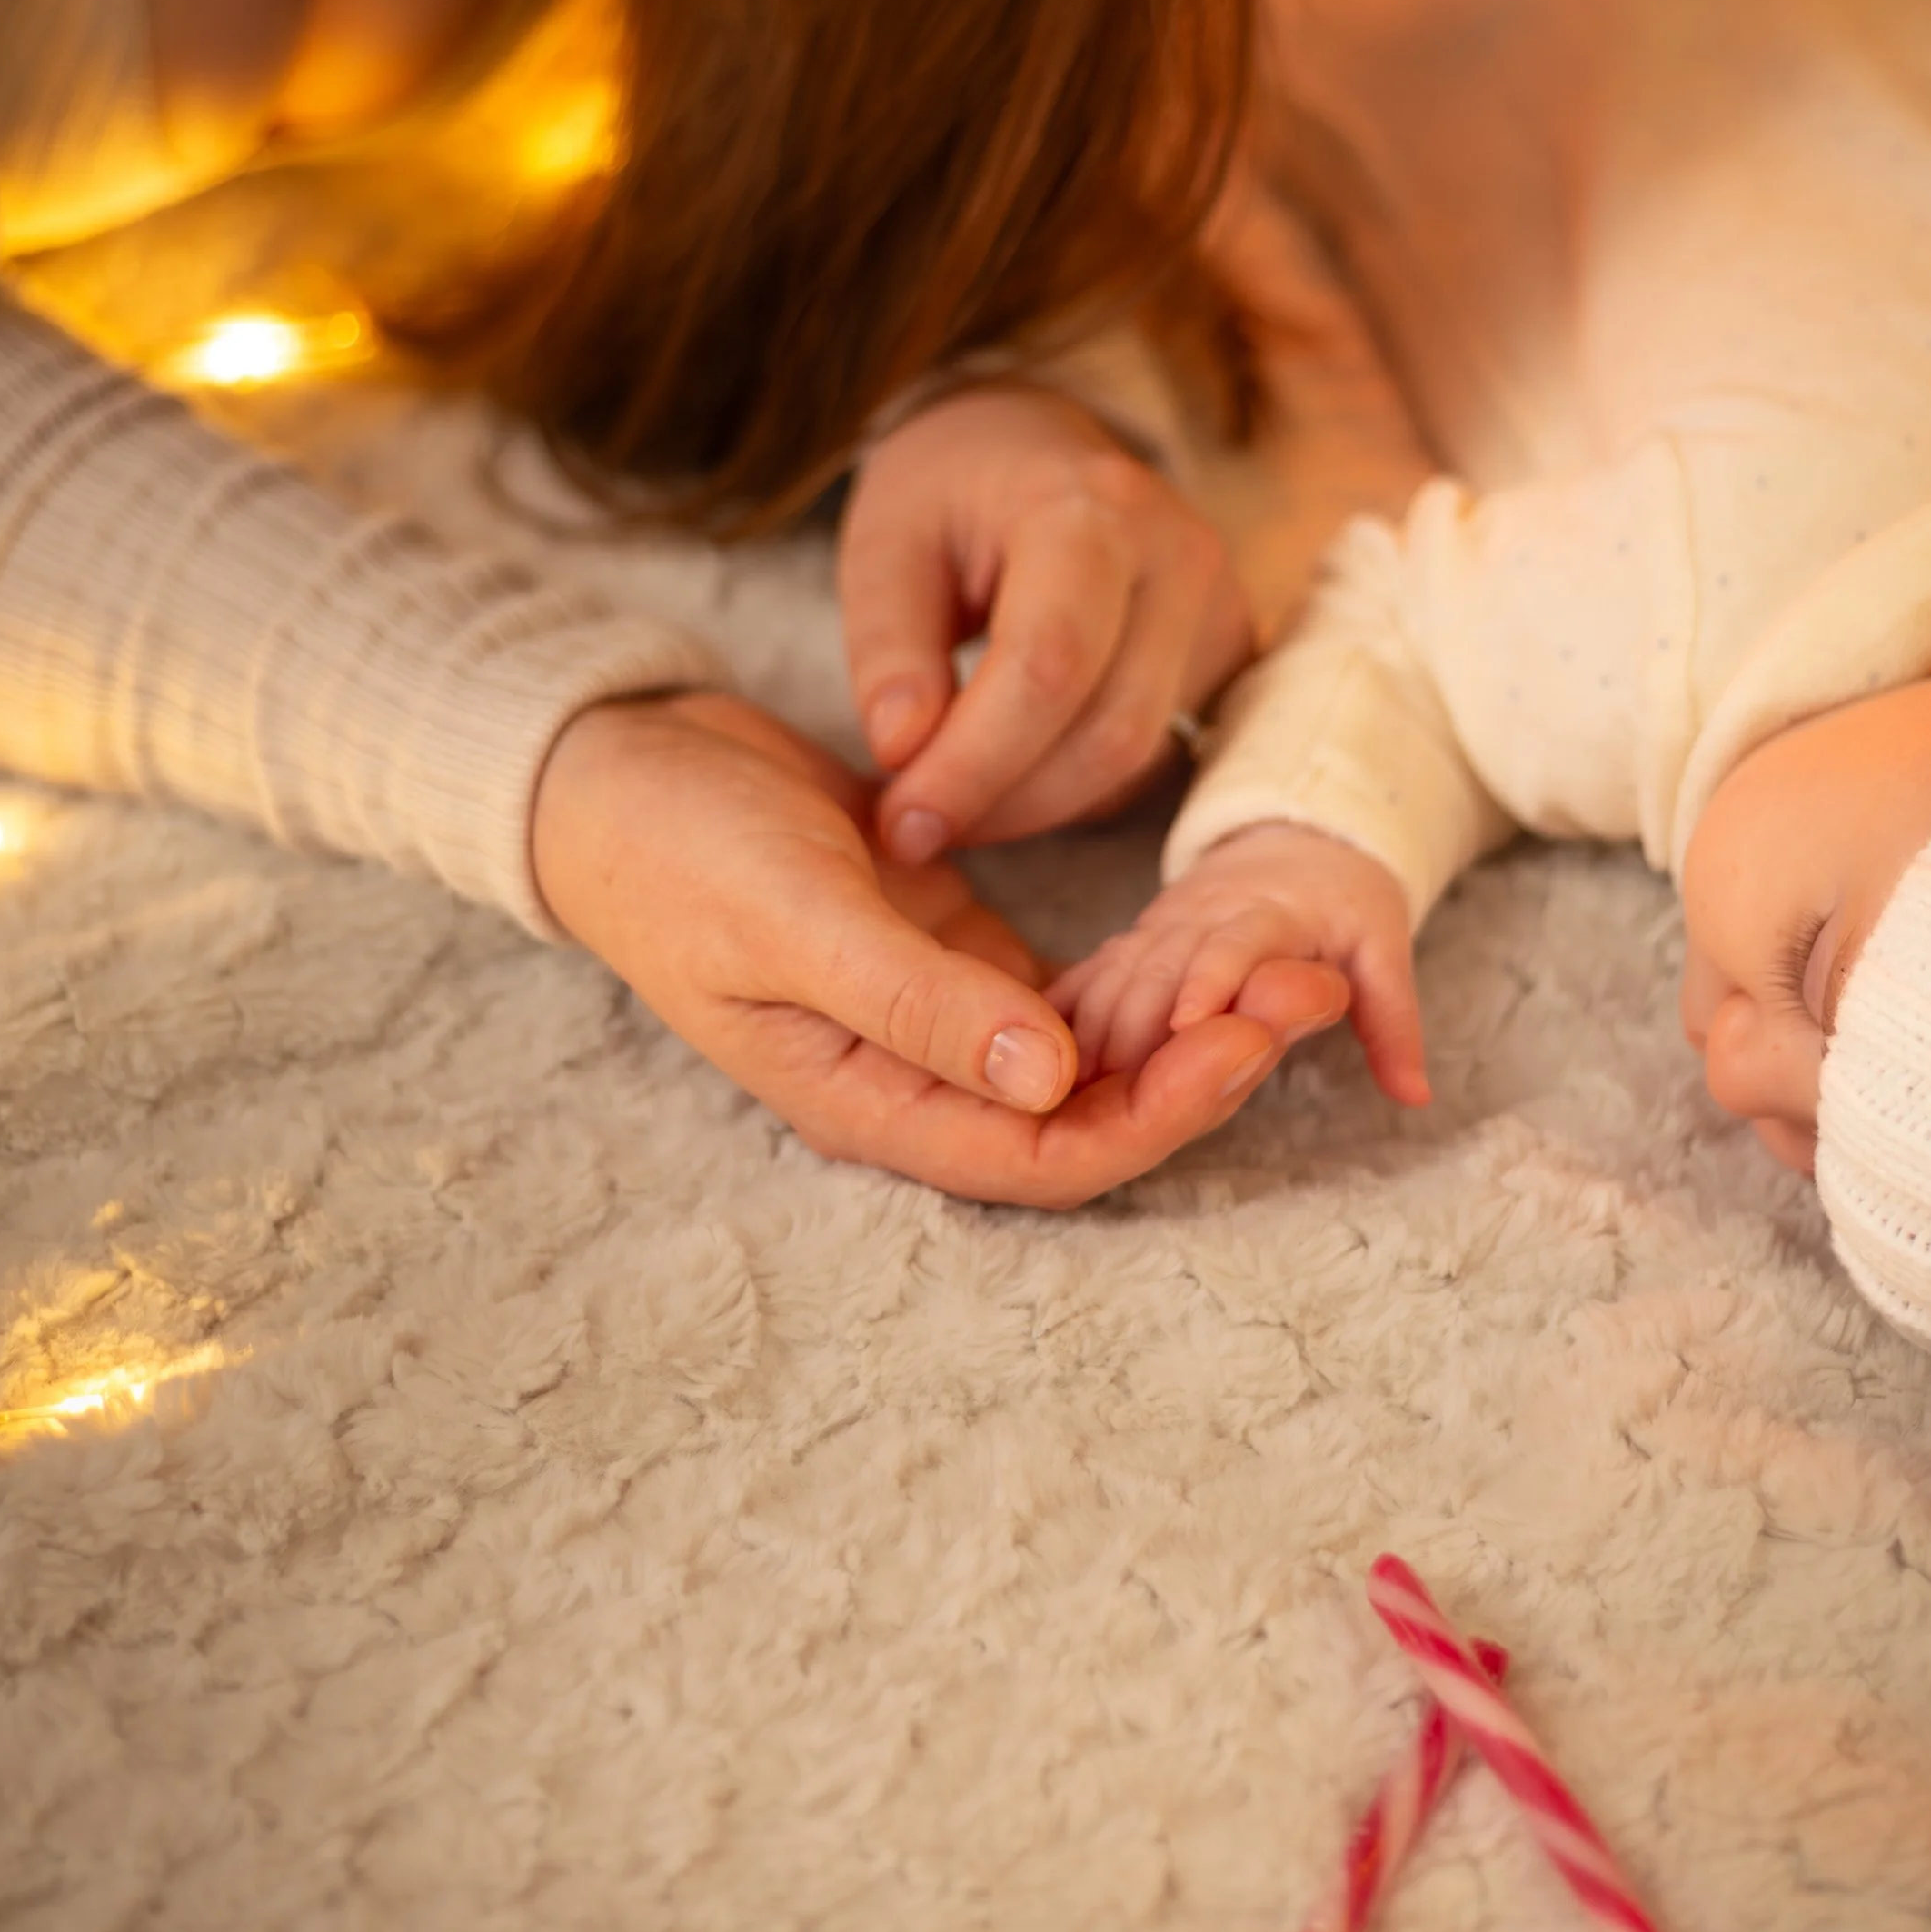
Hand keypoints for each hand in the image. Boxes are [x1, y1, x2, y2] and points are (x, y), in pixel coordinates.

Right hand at [531, 689, 1306, 1205]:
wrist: (619, 772)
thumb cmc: (680, 853)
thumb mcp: (793, 919)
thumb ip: (915, 1002)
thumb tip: (1051, 1082)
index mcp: (875, 1104)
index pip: (1052, 1159)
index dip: (1163, 1115)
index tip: (1253, 1039)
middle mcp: (920, 1083)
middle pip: (1094, 1118)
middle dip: (1209, 1068)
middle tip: (1311, 987)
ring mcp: (941, 1021)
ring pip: (1094, 1058)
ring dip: (1190, 1023)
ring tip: (1291, 960)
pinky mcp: (953, 954)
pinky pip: (1070, 993)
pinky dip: (1141, 976)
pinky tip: (1211, 937)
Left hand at [839, 384, 1251, 863]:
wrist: (1032, 439)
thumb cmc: (952, 488)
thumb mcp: (886, 542)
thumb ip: (889, 648)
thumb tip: (904, 754)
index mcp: (1091, 508)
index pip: (1048, 667)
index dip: (974, 764)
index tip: (904, 823)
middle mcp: (1177, 554)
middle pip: (1107, 731)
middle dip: (1005, 803)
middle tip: (917, 827)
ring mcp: (1218, 604)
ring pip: (1137, 757)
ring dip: (1035, 806)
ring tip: (952, 800)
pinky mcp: (1226, 650)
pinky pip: (1155, 754)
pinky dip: (1074, 787)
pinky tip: (1010, 773)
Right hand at [1050, 820, 1427, 1107]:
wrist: (1297, 838)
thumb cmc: (1344, 902)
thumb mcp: (1384, 950)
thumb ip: (1394, 1022)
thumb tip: (1416, 1095)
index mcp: (1267, 912)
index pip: (1234, 945)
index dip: (1208, 981)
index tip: (1185, 1025)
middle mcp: (1202, 914)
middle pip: (1158, 966)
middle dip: (1132, 1023)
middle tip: (1107, 1090)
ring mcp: (1161, 925)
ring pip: (1116, 975)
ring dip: (1092, 1029)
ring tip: (1071, 1093)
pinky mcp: (1135, 939)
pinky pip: (1092, 975)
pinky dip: (1068, 1015)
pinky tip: (1043, 1062)